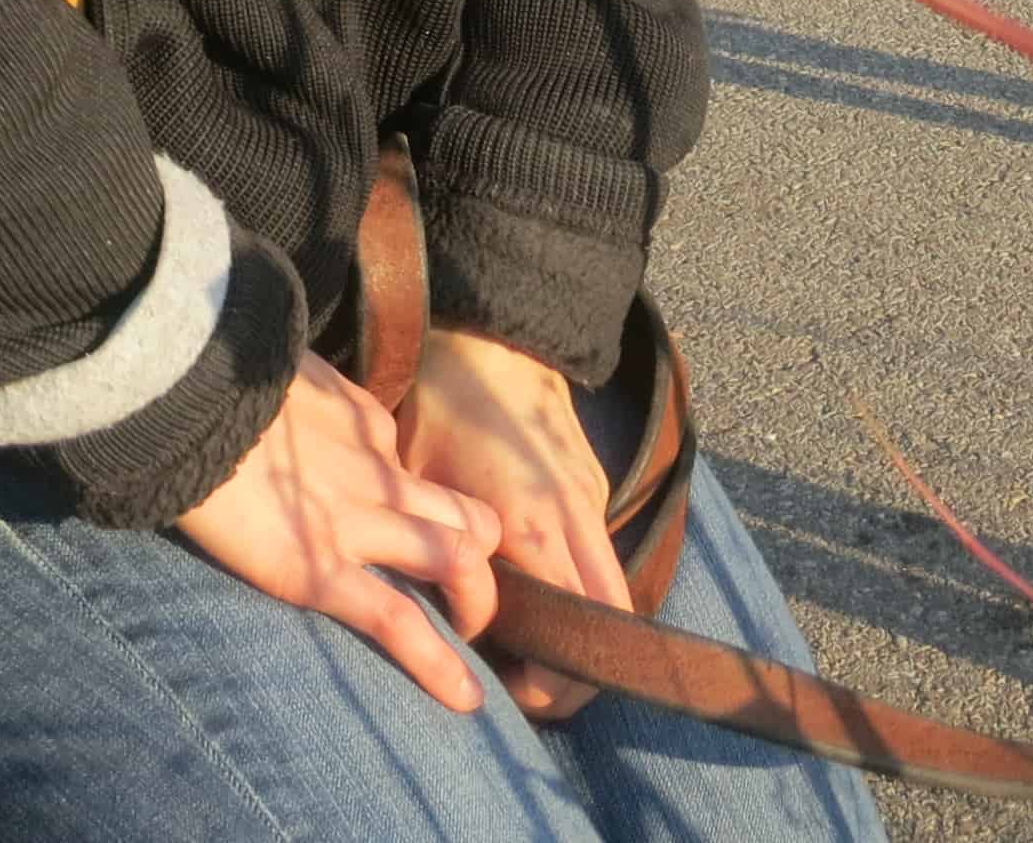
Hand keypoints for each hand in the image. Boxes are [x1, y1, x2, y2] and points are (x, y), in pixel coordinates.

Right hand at [178, 353, 499, 709]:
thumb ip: (299, 401)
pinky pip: (394, 620)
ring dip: (476, 605)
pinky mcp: (319, 570)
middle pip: (468, 515)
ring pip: (456, 561)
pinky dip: (435, 664)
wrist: (190, 395)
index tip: (420, 533)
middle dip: (484, 560)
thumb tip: (292, 404)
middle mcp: (377, 474)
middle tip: (469, 596)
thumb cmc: (216, 379)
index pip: (417, 472)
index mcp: (363, 428)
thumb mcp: (279, 375)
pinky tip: (463, 698)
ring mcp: (355, 523)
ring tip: (473, 640)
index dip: (429, 510)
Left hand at [402, 329, 630, 719]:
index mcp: (536, 524)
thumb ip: (435, 550)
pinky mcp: (592, 487)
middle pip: (612, 619)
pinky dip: (578, 591)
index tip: (517, 699)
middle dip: (579, 668)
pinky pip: (598, 558)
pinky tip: (529, 597)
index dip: (556, 679)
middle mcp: (579, 517)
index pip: (577, 626)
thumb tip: (431, 618)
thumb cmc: (443, 403)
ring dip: (580, 630)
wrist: (491, 331)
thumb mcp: (420, 481)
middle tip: (528, 694)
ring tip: (523, 652)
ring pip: (611, 590)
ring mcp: (593, 500)